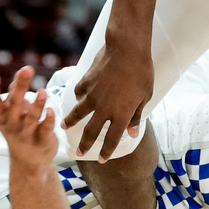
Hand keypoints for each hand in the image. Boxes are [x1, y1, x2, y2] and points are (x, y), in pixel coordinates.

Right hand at [0, 67, 57, 172]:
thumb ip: (14, 98)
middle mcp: (11, 126)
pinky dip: (49, 120)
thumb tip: (17, 78)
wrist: (29, 162)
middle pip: (15, 104)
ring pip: (32, 118)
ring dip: (37, 104)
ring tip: (43, 91)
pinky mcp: (41, 141)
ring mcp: (26, 134)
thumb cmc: (20, 131)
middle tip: (26, 69)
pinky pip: (45, 129)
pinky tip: (52, 110)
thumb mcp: (12, 115)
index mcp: (1, 118)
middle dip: (20, 86)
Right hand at [61, 40, 152, 161]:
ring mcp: (93, 95)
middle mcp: (105, 108)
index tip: (101, 159)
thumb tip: (132, 133)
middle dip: (85, 145)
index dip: (106, 151)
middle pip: (91, 131)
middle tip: (79, 152)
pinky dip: (78, 97)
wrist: (127, 49)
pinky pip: (79, 93)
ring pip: (78, 114)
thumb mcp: (145, 96)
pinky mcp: (86, 82)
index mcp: (122, 114)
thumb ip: (137, 116)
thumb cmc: (141, 71)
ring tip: (64, 128)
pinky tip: (77, 98)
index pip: (112, 139)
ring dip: (70, 122)